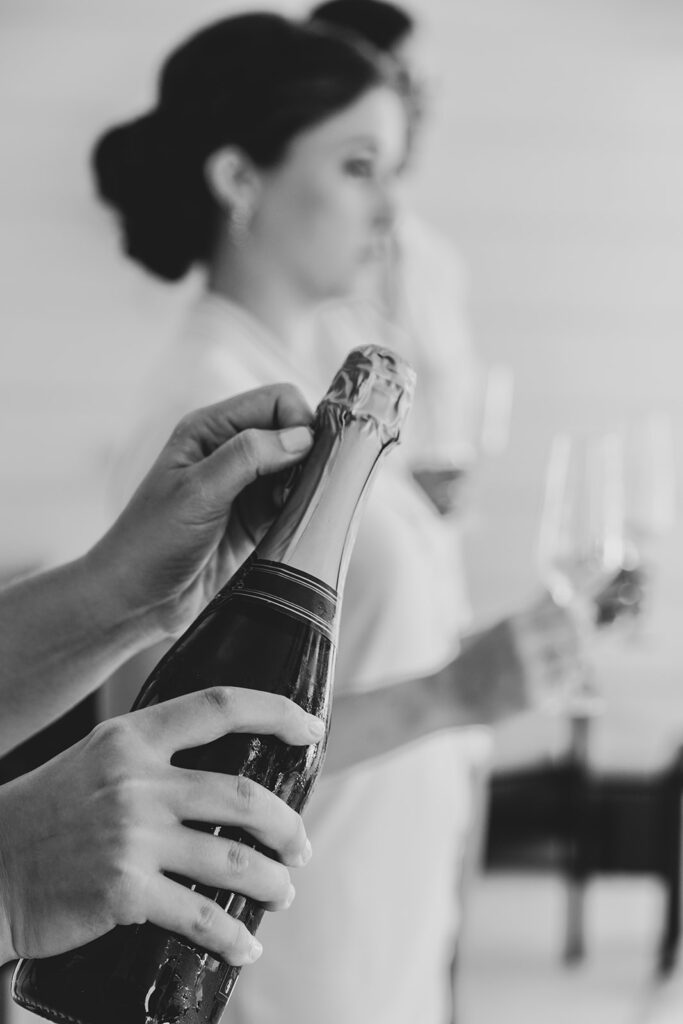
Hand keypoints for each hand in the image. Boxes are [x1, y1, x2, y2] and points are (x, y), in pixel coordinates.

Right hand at [0, 687, 322, 966]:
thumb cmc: (47, 813)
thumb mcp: (96, 759)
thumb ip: (153, 756)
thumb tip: (223, 776)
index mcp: (131, 737)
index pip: (219, 706)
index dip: (276, 712)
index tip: (312, 728)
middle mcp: (136, 780)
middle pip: (241, 795)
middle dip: (286, 824)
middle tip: (299, 844)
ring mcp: (130, 837)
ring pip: (232, 861)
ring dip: (271, 881)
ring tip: (282, 891)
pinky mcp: (123, 892)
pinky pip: (200, 917)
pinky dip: (233, 936)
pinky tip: (246, 946)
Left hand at [87, 385, 312, 638]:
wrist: (137, 600)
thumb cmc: (152, 541)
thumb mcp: (200, 491)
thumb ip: (249, 456)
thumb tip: (303, 436)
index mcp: (209, 428)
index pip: (276, 401)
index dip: (299, 422)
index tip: (306, 457)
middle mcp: (228, 450)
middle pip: (292, 431)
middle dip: (307, 455)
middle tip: (297, 489)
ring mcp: (244, 485)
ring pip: (297, 468)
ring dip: (305, 485)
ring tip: (290, 510)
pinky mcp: (254, 518)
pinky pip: (293, 501)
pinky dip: (301, 509)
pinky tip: (290, 525)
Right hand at [440, 593, 581, 723]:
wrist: (449, 693)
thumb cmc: (473, 662)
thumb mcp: (496, 630)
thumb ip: (526, 620)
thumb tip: (559, 603)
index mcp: (515, 622)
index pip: (563, 609)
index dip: (580, 613)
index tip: (587, 616)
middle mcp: (525, 642)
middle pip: (574, 633)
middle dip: (585, 638)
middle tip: (587, 644)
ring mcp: (530, 669)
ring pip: (575, 661)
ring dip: (579, 662)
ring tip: (576, 666)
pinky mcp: (533, 696)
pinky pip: (566, 686)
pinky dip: (569, 683)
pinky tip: (563, 684)